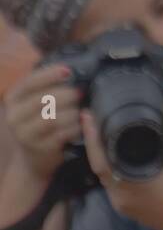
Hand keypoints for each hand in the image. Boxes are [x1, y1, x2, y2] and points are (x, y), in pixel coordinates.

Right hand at [2, 64, 81, 179]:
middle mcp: (14, 116)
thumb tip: (70, 71)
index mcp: (13, 100)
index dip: (49, 75)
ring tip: (80, 111)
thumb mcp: (35, 105)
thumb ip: (46, 89)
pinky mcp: (40, 148)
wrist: (33, 159)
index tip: (68, 70)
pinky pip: (63, 133)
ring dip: (72, 112)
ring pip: (53, 117)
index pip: (29, 82)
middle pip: (43, 99)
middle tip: (80, 93)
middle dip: (66, 94)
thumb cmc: (39, 125)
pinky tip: (81, 125)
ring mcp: (25, 134)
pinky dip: (76, 127)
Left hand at [80, 94, 162, 229]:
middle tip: (95, 123)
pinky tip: (120, 162)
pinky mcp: (127, 209)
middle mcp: (117, 195)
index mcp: (124, 183)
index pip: (98, 157)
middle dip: (96, 145)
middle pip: (99, 166)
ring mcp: (121, 204)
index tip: (87, 116)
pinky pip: (115, 186)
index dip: (91, 136)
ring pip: (106, 177)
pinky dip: (115, 171)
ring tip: (106, 138)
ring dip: (105, 159)